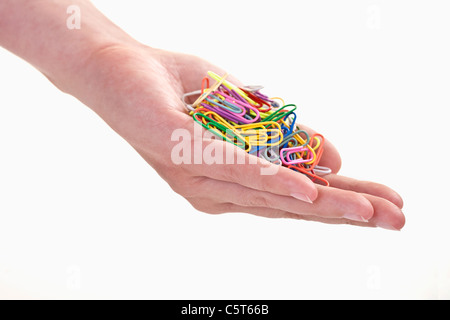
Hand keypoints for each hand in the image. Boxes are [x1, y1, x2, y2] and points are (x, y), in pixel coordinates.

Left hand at [76, 43, 403, 229]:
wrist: (120, 68)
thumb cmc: (180, 91)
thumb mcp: (246, 112)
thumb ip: (286, 137)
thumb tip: (334, 158)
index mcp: (233, 179)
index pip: (297, 195)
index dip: (343, 199)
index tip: (387, 204)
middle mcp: (218, 188)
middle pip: (291, 204)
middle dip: (347, 211)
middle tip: (398, 219)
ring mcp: (199, 176)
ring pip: (271, 193)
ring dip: (324, 203)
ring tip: (371, 211)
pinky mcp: (182, 153)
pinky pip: (234, 167)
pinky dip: (274, 179)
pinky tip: (310, 191)